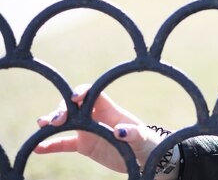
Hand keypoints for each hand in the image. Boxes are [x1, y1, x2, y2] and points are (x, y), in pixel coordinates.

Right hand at [35, 84, 163, 172]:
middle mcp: (96, 116)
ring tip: (42, 125)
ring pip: (66, 122)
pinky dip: (51, 145)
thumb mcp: (142, 138)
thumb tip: (119, 131)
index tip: (74, 99)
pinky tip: (38, 148)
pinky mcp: (84, 145)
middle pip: (74, 106)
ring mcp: (88, 130)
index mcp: (110, 110)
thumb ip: (132, 133)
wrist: (143, 158)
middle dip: (63, 109)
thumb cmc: (146, 143)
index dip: (82, 92)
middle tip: (56, 120)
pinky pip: (63, 143)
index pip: (94, 94)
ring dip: (52, 122)